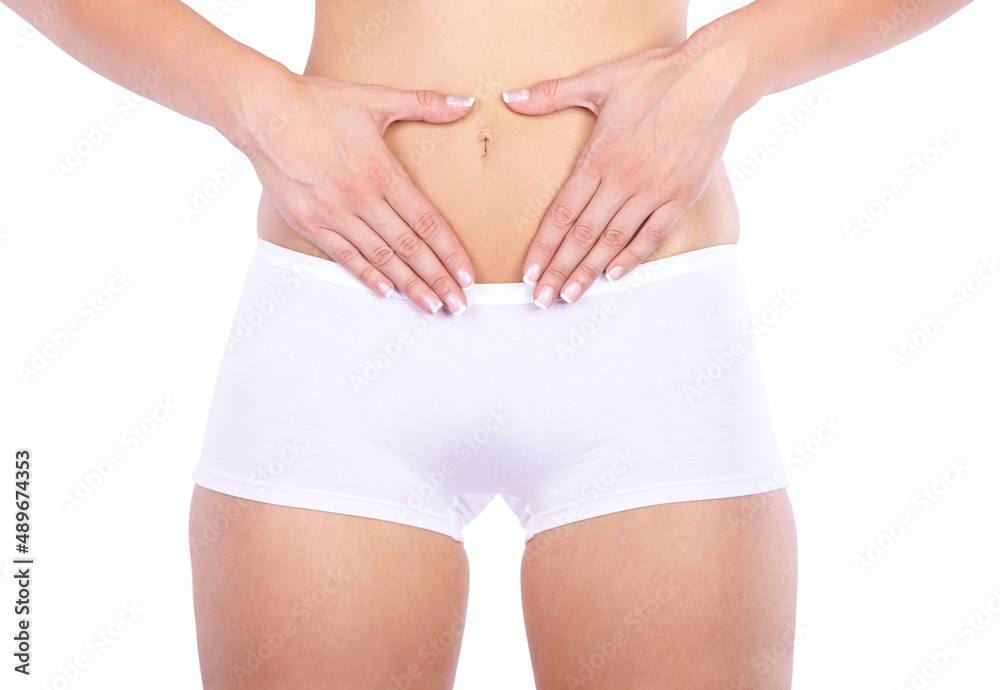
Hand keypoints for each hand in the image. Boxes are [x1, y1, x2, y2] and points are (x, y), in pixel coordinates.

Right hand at [225, 70, 477, 314]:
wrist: (262, 111)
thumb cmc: (319, 102)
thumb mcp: (375, 98)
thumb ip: (424, 103)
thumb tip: (466, 103)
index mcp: (383, 172)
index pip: (427, 222)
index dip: (450, 252)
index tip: (468, 276)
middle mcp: (362, 198)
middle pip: (410, 247)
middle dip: (438, 279)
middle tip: (459, 305)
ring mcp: (334, 213)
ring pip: (380, 258)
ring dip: (409, 285)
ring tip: (432, 306)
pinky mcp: (308, 223)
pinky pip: (344, 256)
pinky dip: (366, 275)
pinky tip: (387, 292)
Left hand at [501, 33, 748, 307]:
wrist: (714, 77)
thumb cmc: (656, 76)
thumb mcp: (599, 79)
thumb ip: (551, 94)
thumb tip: (509, 99)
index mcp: (598, 158)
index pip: (562, 213)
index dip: (543, 247)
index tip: (528, 273)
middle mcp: (622, 180)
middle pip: (582, 236)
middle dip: (559, 271)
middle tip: (541, 300)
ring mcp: (653, 191)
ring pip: (613, 241)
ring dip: (589, 272)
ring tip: (569, 297)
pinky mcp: (681, 196)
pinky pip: (652, 235)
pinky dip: (632, 258)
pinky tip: (614, 276)